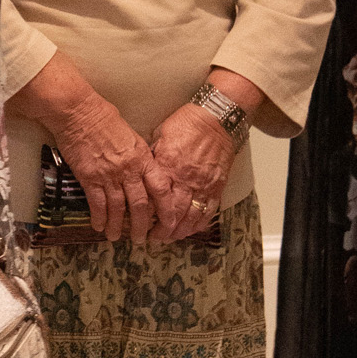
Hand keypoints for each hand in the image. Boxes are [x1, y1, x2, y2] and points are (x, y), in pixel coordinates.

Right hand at [52, 89, 162, 243]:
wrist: (78, 112)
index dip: (167, 210)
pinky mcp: (89, 177)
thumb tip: (144, 174)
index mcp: (143, 158)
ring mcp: (109, 174)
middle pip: (141, 205)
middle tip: (141, 239)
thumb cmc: (104, 119)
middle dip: (142, 226)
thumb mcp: (132, 137)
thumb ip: (139, 158)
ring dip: (118, 226)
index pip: (161, 189)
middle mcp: (129, 169)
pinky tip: (99, 226)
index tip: (169, 223)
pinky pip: (97, 203)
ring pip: (118, 209)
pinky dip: (99, 217)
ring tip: (116, 238)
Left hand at [147, 103, 235, 242]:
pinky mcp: (217, 186)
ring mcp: (203, 184)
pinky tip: (191, 230)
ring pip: (190, 216)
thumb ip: (152, 157)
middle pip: (172, 213)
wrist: (217, 118)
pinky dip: (199, 223)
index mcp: (167, 166)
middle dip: (162, 230)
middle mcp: (185, 179)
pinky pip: (208, 210)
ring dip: (179, 231)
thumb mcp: (161, 135)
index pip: (154, 197)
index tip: (139, 221)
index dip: (146, 213)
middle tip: (153, 238)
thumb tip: (140, 171)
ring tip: (170, 238)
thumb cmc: (187, 123)